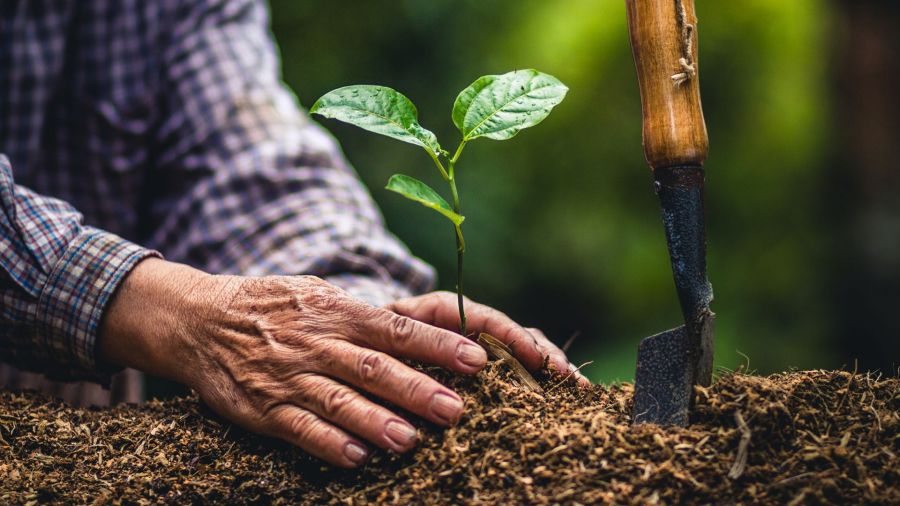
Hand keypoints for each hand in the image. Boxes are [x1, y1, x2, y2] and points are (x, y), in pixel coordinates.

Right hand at [99, 259, 488, 467]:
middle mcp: (318, 344)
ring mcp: (290, 377)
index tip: (475, 359)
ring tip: (410, 440)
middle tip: (455, 409)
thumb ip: (365, 315)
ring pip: (339, 401)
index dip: (437, 346)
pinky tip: (357, 458)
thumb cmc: (275, 307)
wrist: (202, 320)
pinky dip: (328, 443)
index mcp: (338, 312)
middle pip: (374, 368)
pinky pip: (300, 428)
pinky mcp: (265, 408)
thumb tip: (422, 323)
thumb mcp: (320, 295)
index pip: (397, 330)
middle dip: (416, 389)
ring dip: (376, 422)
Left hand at [386, 292, 588, 385]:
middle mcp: (466, 327)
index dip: (513, 337)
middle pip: (515, 335)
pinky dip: (542, 383)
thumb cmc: (366, 338)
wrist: (358, 343)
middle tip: (569, 379)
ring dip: (552, 370)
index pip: (485, 318)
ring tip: (577, 390)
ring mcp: (478, 347)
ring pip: (523, 352)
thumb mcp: (377, 338)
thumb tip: (427, 371)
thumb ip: (399, 344)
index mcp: (442, 311)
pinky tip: (565, 398)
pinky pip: (519, 371)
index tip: (536, 358)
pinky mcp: (485, 369)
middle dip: (545, 356)